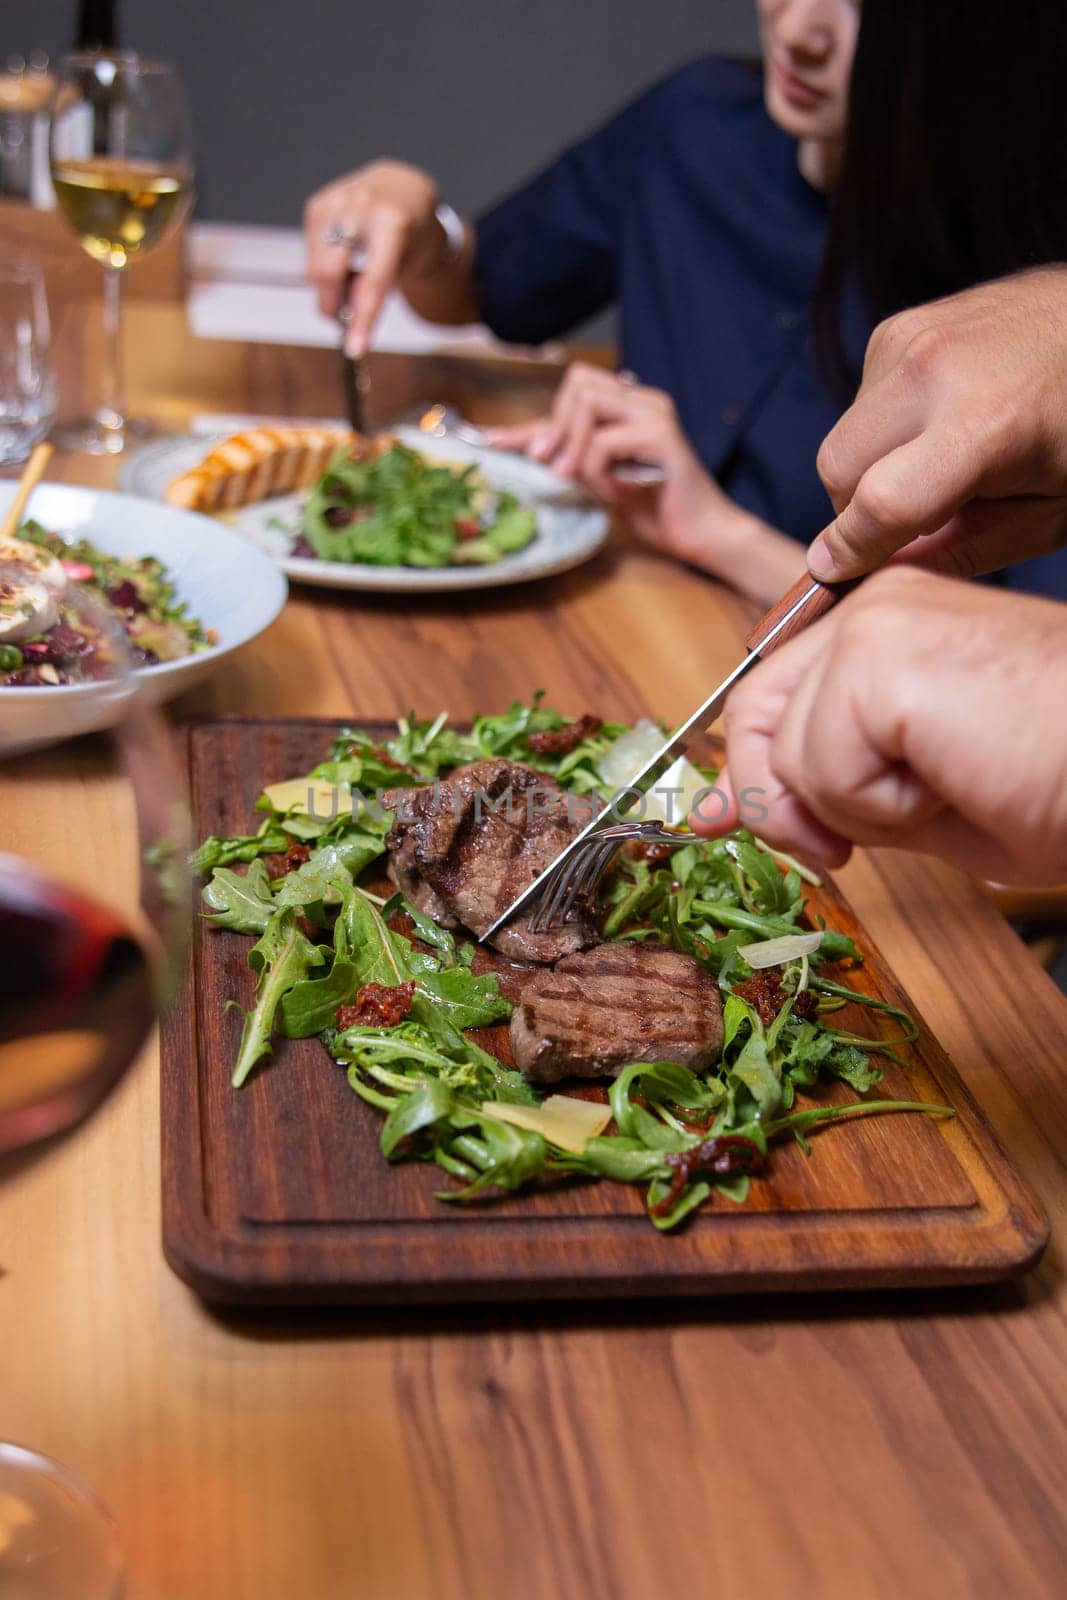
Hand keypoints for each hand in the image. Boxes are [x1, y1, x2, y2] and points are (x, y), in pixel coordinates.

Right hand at [304, 161, 452, 355]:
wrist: (404, 190)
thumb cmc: (413, 234)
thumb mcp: (408, 265)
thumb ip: (378, 290)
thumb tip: (348, 320)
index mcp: (392, 223)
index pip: (373, 282)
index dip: (363, 320)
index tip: (355, 349)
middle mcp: (359, 207)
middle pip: (327, 274)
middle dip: (334, 305)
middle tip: (347, 318)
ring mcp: (334, 203)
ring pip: (314, 269)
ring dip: (329, 288)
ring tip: (353, 278)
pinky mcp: (317, 206)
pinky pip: (309, 255)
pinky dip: (323, 268)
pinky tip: (343, 258)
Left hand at [487, 364, 735, 564]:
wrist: (702, 534)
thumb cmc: (658, 509)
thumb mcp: (603, 481)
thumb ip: (574, 460)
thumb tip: (535, 451)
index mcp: (630, 407)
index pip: (570, 399)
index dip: (528, 424)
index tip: (491, 441)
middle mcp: (643, 400)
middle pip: (577, 382)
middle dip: (556, 426)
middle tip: (557, 469)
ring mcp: (654, 414)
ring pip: (587, 402)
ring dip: (574, 446)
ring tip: (587, 480)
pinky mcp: (661, 437)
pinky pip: (603, 442)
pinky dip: (597, 471)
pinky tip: (617, 491)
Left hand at [691, 566, 1066, 883]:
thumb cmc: (1055, 782)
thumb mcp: (911, 795)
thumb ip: (817, 789)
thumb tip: (718, 807)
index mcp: (886, 623)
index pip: (769, 692)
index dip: (751, 770)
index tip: (734, 821)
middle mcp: (875, 602)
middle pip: (754, 714)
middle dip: (780, 800)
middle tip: (839, 849)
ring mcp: (876, 622)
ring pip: (789, 753)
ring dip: (857, 810)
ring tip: (945, 788)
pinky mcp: (883, 659)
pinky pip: (825, 767)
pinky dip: (880, 808)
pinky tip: (952, 780)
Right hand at [808, 267, 1066, 582]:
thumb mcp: (1047, 514)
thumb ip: (961, 553)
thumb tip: (879, 577)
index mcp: (986, 425)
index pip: (880, 503)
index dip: (850, 551)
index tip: (834, 574)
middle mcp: (935, 371)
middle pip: (839, 471)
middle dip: (859, 510)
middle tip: (913, 519)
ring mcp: (909, 341)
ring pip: (842, 440)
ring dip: (869, 468)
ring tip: (935, 463)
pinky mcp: (895, 330)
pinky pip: (858, 405)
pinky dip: (883, 430)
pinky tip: (936, 424)